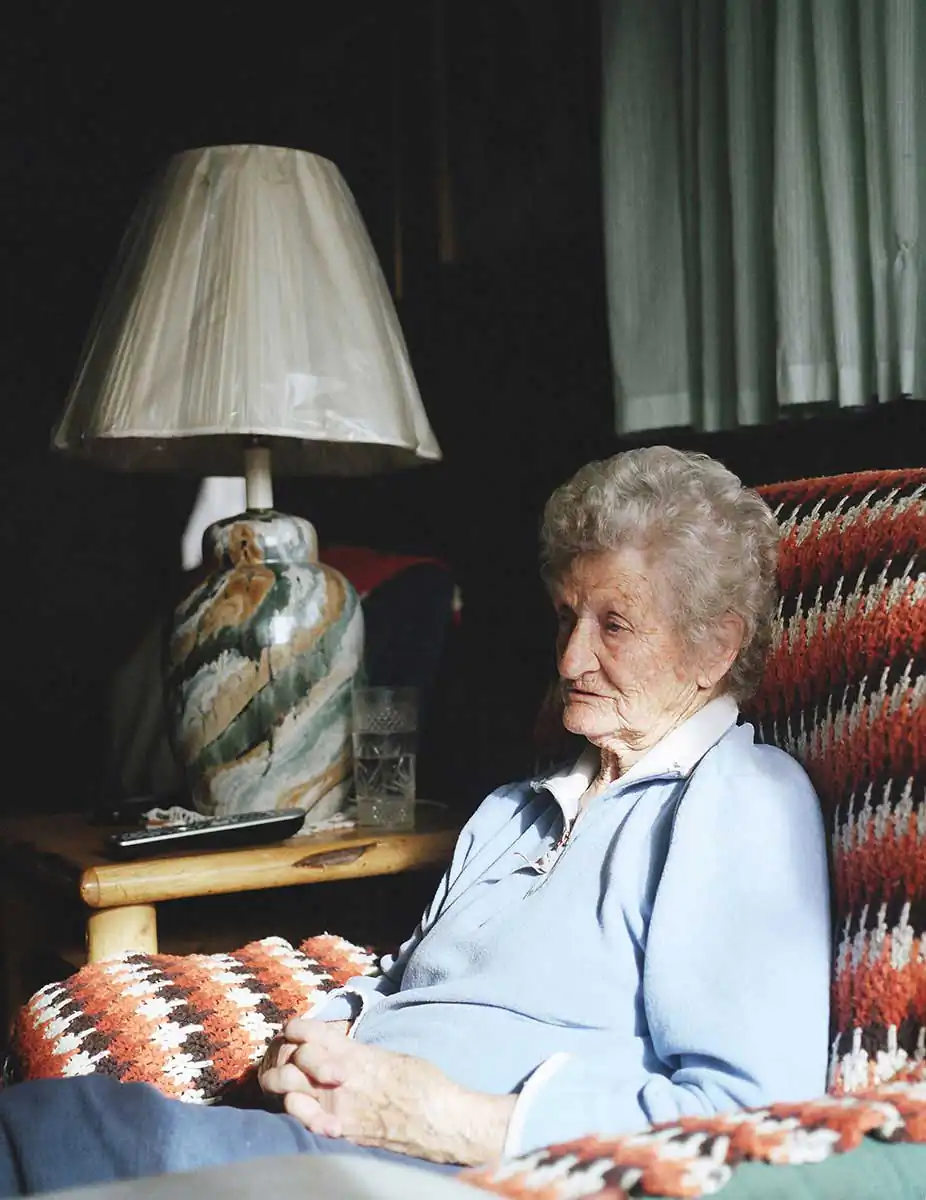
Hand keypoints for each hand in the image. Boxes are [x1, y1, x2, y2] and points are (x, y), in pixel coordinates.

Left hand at [261, 1019, 514, 1164]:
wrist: (436, 1119)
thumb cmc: (421, 1082)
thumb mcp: (387, 1054)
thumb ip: (357, 1051)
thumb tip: (341, 1048)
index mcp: (351, 1052)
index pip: (305, 1031)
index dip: (295, 1029)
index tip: (297, 1032)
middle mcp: (337, 1077)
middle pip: (289, 1059)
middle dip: (284, 1057)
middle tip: (291, 1060)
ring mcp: (334, 1106)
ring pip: (287, 1091)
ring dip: (282, 1085)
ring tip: (291, 1085)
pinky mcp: (337, 1131)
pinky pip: (302, 1121)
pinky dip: (297, 1113)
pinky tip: (304, 1111)